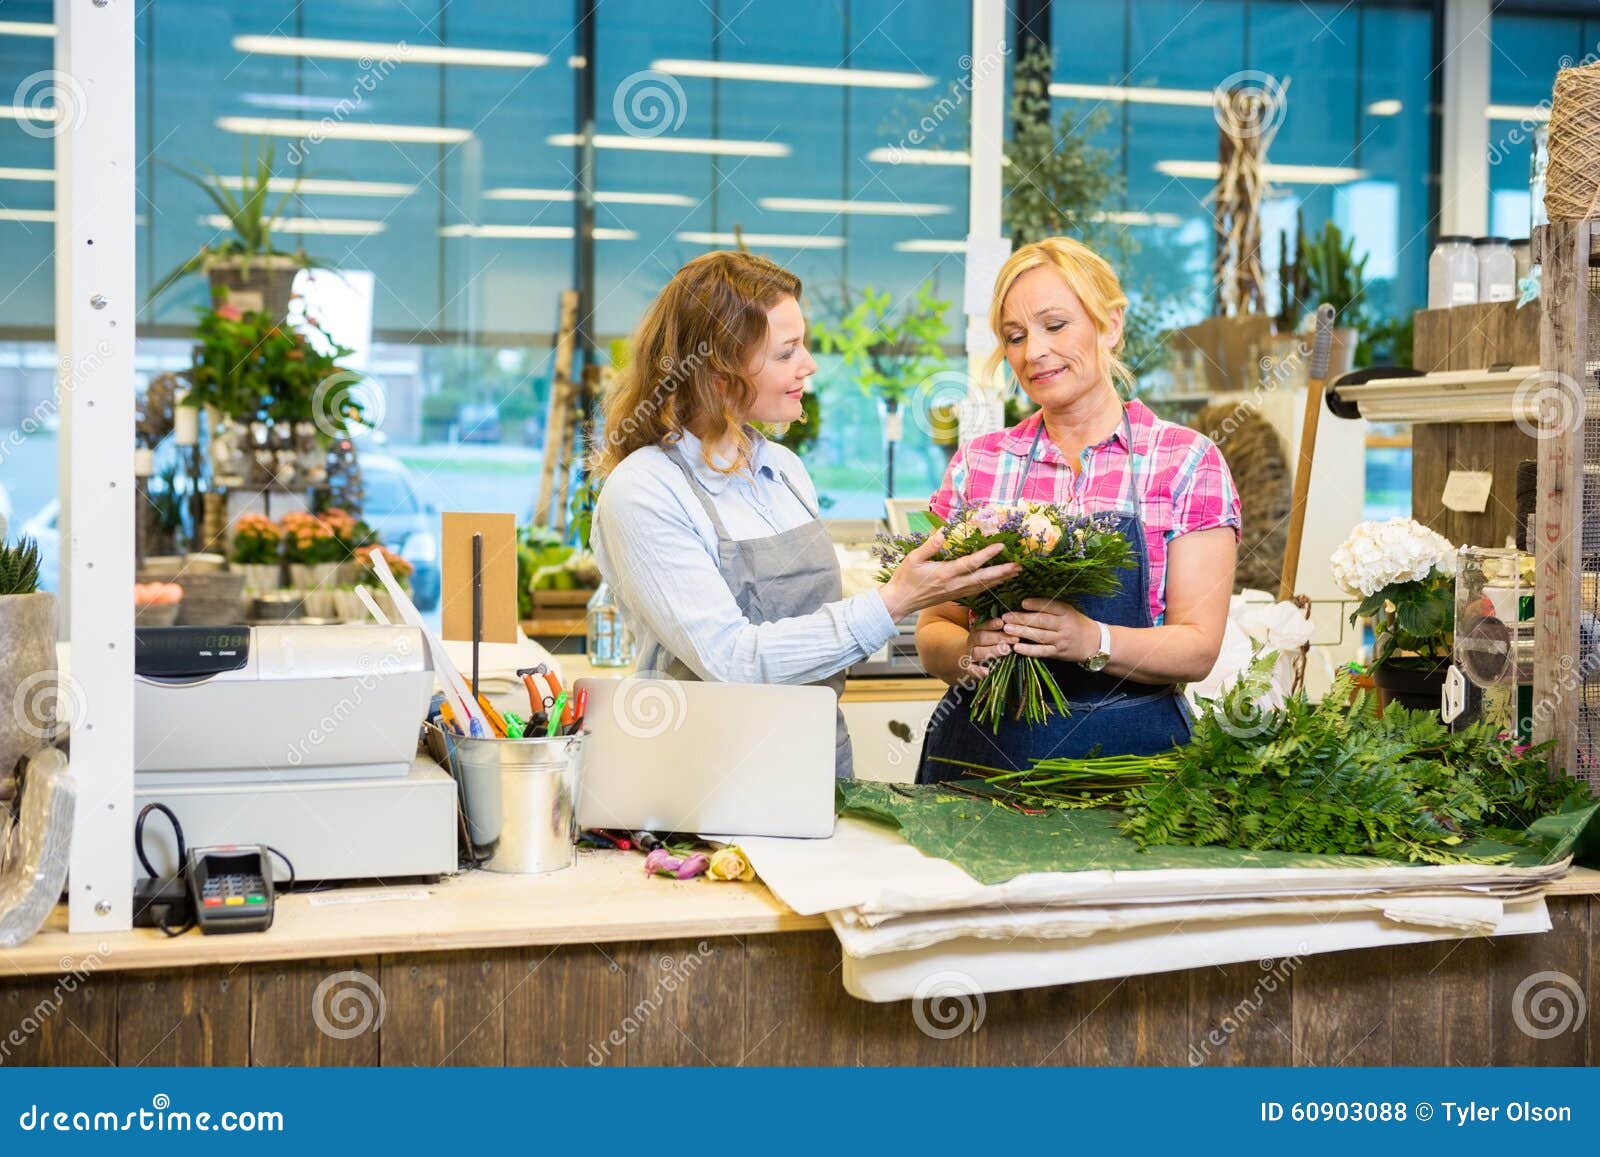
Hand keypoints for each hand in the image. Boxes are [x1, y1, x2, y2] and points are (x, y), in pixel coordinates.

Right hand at [880, 533, 1020, 620]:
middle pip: (983, 578)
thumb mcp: (913, 558)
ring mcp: (956, 592)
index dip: (987, 555)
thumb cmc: (904, 579)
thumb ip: (930, 545)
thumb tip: (944, 531)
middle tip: (1020, 566)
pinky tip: (999, 582)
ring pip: (983, 586)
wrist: (899, 602)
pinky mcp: (955, 596)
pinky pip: (977, 591)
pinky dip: (991, 586)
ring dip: (1001, 579)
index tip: (1001, 546)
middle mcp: (954, 584)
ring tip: (1016, 572)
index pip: (970, 563)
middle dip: (1003, 572)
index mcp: (945, 573)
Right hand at [960, 615, 1010, 679]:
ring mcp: (969, 656)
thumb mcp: (989, 635)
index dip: (991, 624)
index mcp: (976, 632)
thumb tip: (1013, 624)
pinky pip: (970, 670)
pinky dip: (977, 671)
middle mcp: (972, 643)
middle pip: (981, 638)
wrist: (966, 661)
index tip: (1001, 622)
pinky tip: (986, 672)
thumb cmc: (985, 646)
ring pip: (977, 652)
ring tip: (1007, 650)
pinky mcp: (968, 669)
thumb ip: (999, 631)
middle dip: (998, 637)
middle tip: (1015, 639)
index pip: (982, 626)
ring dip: (992, 651)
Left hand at [1001, 598, 1098, 662]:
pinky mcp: (1059, 653)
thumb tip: (1025, 602)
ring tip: (1007, 629)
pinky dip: (1029, 650)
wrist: (1095, 643)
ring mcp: (1062, 640)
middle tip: (1006, 616)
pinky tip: (1017, 647)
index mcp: (1067, 612)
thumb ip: (1051, 608)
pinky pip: (1042, 651)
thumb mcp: (1069, 611)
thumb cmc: (1077, 624)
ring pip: (1040, 636)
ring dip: (1022, 632)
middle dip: (1022, 618)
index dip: (1037, 604)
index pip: (1051, 606)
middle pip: (1042, 621)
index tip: (1022, 602)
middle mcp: (1065, 625)